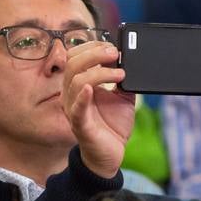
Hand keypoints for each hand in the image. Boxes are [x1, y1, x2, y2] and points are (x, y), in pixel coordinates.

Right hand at [62, 40, 134, 178]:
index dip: (91, 47)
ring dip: (99, 73)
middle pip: (73, 64)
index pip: (75, 56)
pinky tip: (91, 89)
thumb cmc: (112, 125)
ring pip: (76, 81)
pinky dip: (83, 97)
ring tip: (119, 74)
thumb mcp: (122, 96)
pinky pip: (76, 109)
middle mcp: (71, 94)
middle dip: (95, 54)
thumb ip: (122, 79)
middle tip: (115, 54)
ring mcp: (73, 109)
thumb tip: (129, 60)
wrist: (111, 154)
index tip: (112, 47)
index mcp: (78, 84)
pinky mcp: (80, 125)